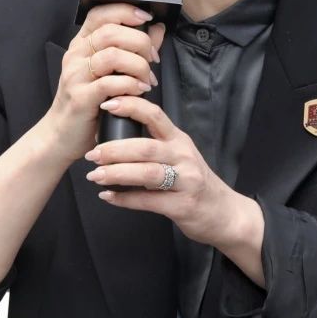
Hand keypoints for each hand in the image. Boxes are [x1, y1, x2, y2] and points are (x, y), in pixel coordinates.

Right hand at [42, 3, 166, 162]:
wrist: (61, 135)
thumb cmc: (88, 102)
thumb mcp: (110, 72)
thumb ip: (134, 48)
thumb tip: (157, 28)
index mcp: (81, 44)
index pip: (100, 13)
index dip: (125, 11)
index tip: (146, 18)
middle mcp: (76, 55)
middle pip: (112, 31)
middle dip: (141, 42)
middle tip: (153, 59)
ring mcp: (75, 75)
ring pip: (113, 55)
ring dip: (138, 66)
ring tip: (147, 79)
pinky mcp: (80, 97)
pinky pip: (109, 83)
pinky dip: (130, 85)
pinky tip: (139, 91)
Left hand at [82, 96, 253, 251]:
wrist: (224, 213)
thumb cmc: (194, 182)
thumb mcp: (180, 156)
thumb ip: (155, 145)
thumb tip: (115, 138)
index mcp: (179, 140)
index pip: (155, 115)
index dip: (130, 107)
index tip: (106, 103)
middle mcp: (184, 157)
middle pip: (146, 147)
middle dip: (115, 149)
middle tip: (92, 154)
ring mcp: (186, 181)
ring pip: (147, 174)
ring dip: (117, 174)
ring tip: (95, 176)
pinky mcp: (183, 206)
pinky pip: (149, 201)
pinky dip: (125, 199)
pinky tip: (108, 196)